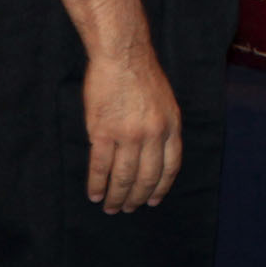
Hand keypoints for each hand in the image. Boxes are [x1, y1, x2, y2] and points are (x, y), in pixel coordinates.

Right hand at [83, 46, 181, 213]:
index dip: (161, 188)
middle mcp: (153, 134)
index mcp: (171, 126)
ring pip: (123, 176)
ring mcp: (128, 135)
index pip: (170, 167)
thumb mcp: (166, 103)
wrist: (123, 57)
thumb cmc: (144, 77)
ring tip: (110, 207)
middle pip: (146, 177)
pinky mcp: (103, 132)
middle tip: (127, 209)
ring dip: (116, 196)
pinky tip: (95, 194)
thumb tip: (156, 156)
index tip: (153, 201)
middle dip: (137, 198)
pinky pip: (100, 167)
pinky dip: (97, 184)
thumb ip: (163, 129)